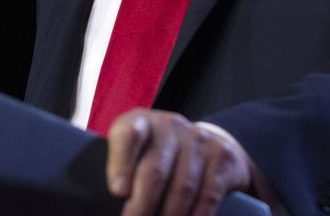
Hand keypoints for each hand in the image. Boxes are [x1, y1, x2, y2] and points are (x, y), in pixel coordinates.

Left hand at [105, 108, 270, 215]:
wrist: (208, 142)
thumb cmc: (158, 155)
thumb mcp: (136, 152)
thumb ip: (121, 172)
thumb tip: (108, 203)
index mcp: (140, 123)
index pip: (128, 135)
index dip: (121, 163)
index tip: (118, 193)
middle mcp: (169, 126)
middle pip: (155, 171)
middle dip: (142, 207)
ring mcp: (198, 139)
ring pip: (182, 188)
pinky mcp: (221, 156)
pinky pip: (207, 195)